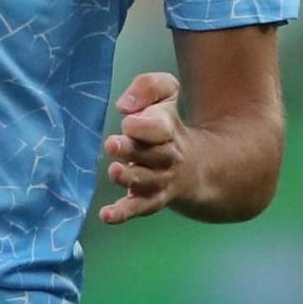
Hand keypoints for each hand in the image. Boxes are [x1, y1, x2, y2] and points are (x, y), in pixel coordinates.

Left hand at [99, 72, 197, 224]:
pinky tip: (107, 216)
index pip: (160, 127)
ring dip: (129, 177)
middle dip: (132, 149)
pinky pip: (139, 208)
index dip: (145, 125)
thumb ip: (149, 88)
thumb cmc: (166, 124)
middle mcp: (166, 156)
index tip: (129, 121)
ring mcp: (160, 180)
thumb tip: (126, 106)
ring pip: (146, 181)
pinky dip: (123, 213)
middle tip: (112, 144)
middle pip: (153, 155)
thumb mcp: (166, 93)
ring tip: (114, 171)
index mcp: (168, 128)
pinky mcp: (151, 199)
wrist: (196, 165)